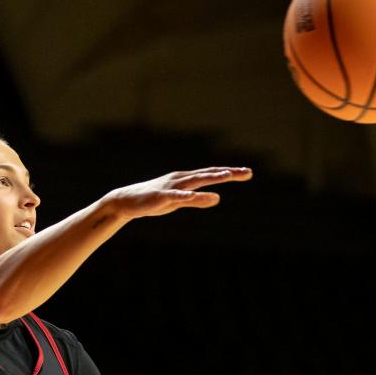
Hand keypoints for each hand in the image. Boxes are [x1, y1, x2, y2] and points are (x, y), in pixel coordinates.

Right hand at [101, 167, 251, 220]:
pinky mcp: (162, 196)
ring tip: (228, 176)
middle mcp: (181, 178)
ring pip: (195, 181)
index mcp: (187, 179)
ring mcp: (172, 186)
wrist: (127, 202)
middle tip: (247, 172)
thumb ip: (198, 200)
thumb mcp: (180, 201)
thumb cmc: (155, 200)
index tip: (248, 172)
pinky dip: (187, 195)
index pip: (212, 174)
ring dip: (212, 177)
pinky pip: (176, 196)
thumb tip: (217, 199)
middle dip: (228, 173)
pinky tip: (197, 195)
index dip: (230, 173)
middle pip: (209, 174)